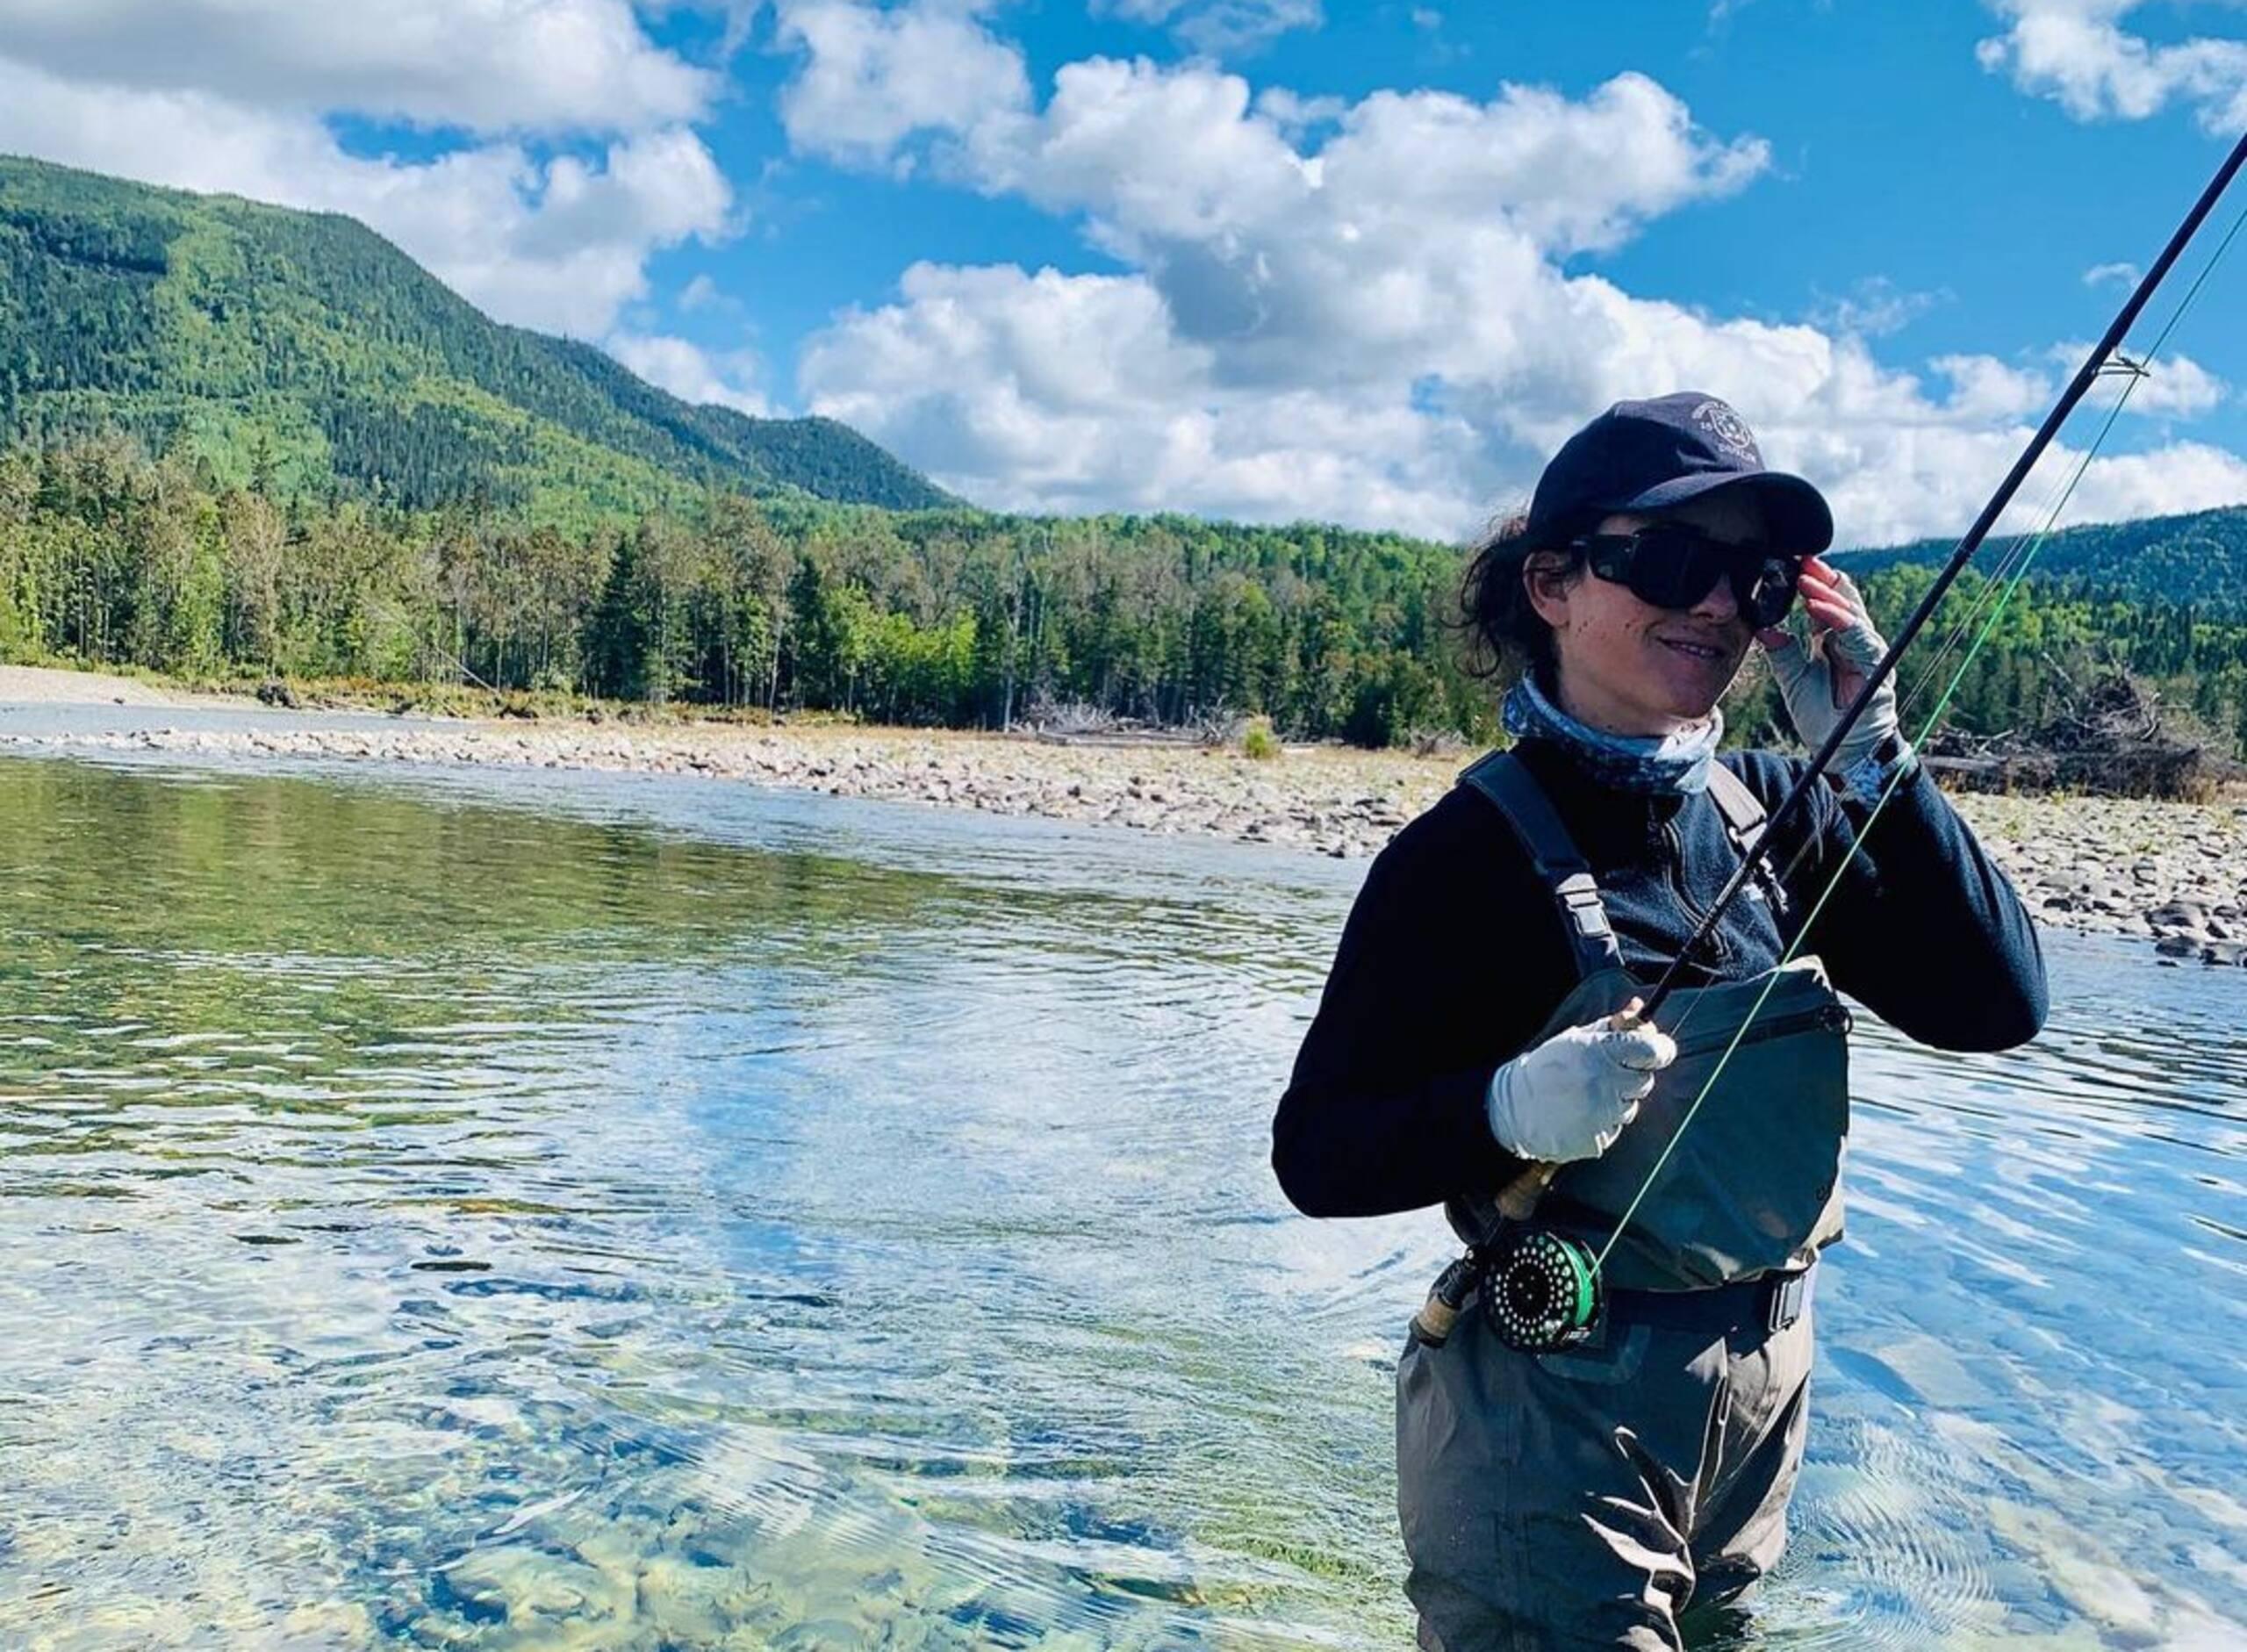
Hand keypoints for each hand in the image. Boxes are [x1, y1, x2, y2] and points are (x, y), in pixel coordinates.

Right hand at [1485, 1005, 1676, 1163]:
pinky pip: (1614, 1128)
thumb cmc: (1546, 1067)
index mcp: (1602, 1054)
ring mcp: (1604, 1115)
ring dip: (1616, 1100)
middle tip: (1605, 1073)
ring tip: (1586, 1094)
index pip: (1654, 1051)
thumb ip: (1612, 1025)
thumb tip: (1639, 1007)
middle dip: (1631, 1075)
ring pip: (1630, 1107)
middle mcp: (1607, 1085)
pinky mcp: (1599, 1139)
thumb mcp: (1576, 1037)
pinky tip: (1580, 1113)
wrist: (1514, 1108)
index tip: (1653, 1049)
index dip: (1658, 1049)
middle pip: (1645, 1080)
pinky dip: (1603, 1121)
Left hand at [1757, 556, 1898, 773]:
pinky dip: (1836, 619)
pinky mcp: (1874, 662)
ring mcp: (1865, 649)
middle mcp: (1851, 640)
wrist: (1840, 749)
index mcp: (1832, 639)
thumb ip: (1782, 652)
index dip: (1812, 583)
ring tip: (1804, 581)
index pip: (1825, 602)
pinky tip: (1817, 609)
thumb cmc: (1820, 715)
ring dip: (1826, 594)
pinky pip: (1856, 634)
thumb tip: (1763, 628)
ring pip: (1849, 611)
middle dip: (1822, 578)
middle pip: (1842, 598)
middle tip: (1801, 560)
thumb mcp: (1792, 679)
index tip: (1792, 564)